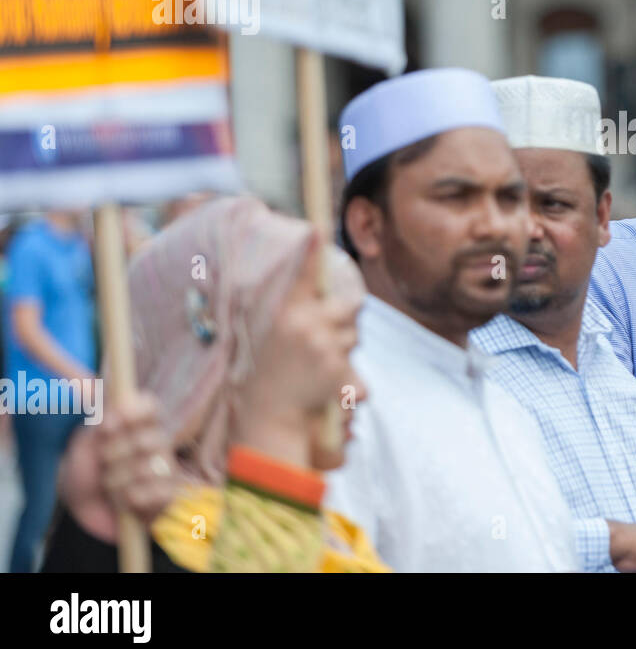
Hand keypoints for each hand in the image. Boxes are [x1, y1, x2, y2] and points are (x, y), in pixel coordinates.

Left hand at [97, 391, 178, 524]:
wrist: (82, 511)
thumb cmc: (85, 471)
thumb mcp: (84, 441)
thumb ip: (97, 416)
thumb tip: (86, 386)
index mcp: (139, 424)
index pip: (150, 405)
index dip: (132, 413)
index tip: (106, 426)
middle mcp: (157, 442)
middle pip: (147, 439)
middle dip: (114, 455)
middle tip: (103, 463)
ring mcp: (165, 468)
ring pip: (147, 469)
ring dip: (117, 482)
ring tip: (109, 487)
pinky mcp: (167, 495)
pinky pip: (154, 493)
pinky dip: (131, 500)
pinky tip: (124, 502)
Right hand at [231, 236, 362, 467]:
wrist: (269, 422)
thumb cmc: (267, 380)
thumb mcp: (272, 340)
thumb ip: (296, 315)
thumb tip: (324, 297)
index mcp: (283, 315)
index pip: (302, 275)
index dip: (311, 249)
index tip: (318, 225)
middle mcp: (304, 325)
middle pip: (351, 306)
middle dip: (346, 319)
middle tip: (325, 336)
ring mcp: (323, 346)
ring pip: (354, 336)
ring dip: (343, 349)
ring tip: (316, 368)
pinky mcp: (338, 369)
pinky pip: (355, 365)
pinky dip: (347, 379)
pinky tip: (324, 387)